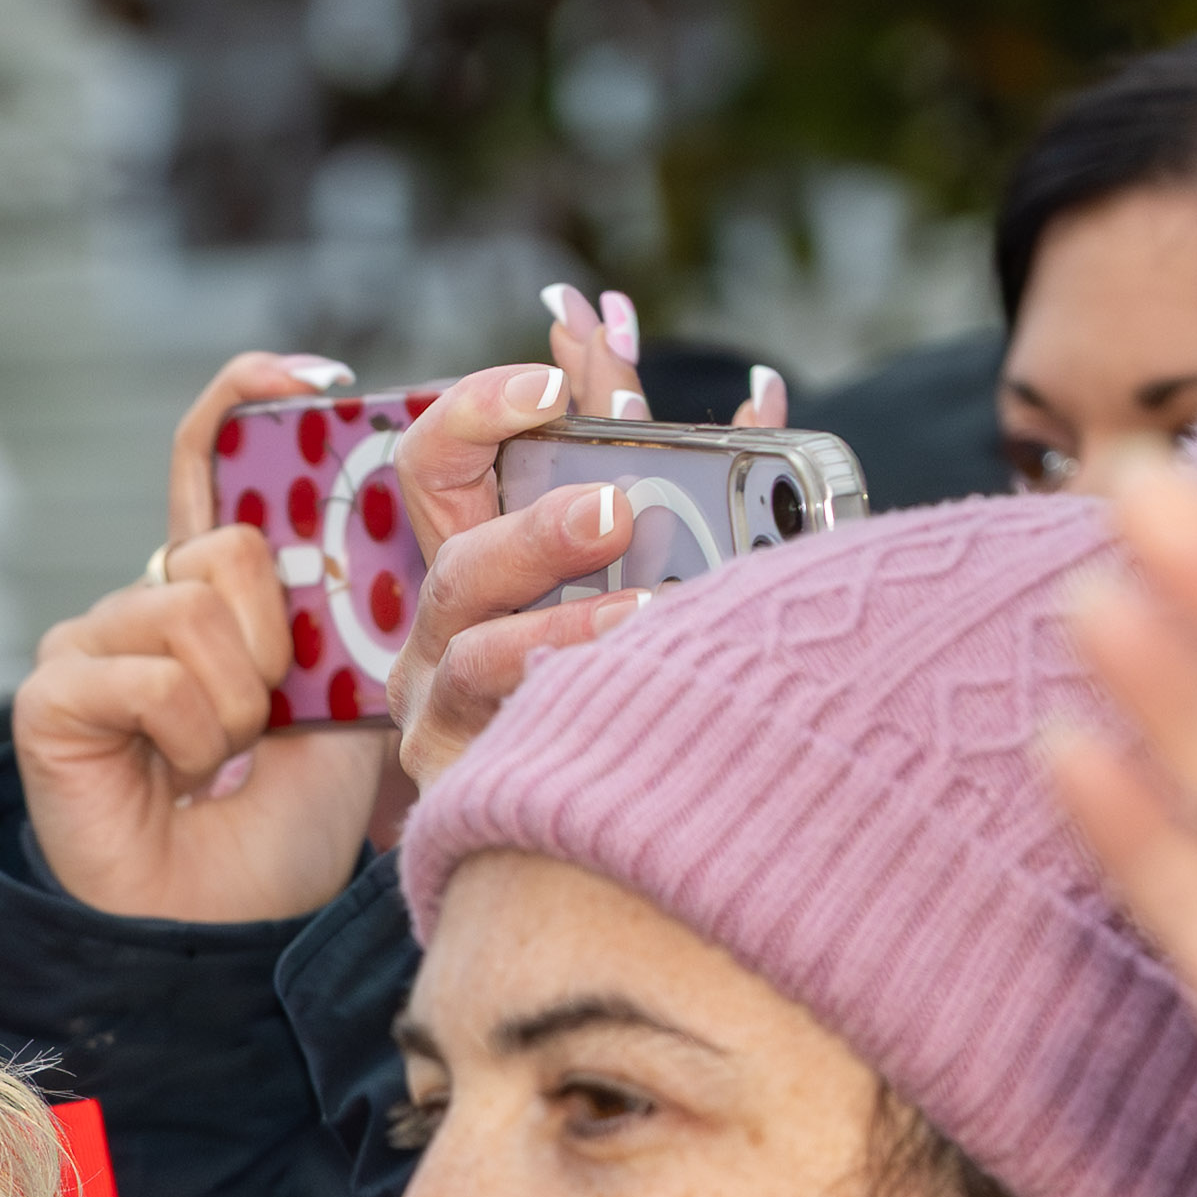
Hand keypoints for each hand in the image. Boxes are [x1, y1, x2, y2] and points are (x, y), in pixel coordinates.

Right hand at [18, 355, 383, 923]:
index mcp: (208, 586)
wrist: (229, 928)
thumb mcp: (346, 692)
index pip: (208, 454)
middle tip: (266, 719)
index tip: (322, 382)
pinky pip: (152, 675)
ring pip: (191, 609)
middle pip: (223, 543)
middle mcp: (140, 599)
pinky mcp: (51, 692)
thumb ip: (348, 603)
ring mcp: (86, 641)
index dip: (248, 397)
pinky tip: (177, 780)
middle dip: (274, 641)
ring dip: (237, 705)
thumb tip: (388, 496)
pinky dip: (190, 737)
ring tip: (222, 762)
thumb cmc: (286, 821)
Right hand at [376, 341, 650, 816]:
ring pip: (476, 656)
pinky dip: (571, 707)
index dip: (475, 410)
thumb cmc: (616, 665)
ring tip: (653, 612)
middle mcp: (442, 626)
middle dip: (536, 531)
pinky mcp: (462, 780)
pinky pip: (506, 740)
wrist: (586, 816)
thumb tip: (763, 392)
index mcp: (474, 555)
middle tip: (617, 511)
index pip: (433, 461)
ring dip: (567, 629)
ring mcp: (441, 706)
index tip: (553, 379)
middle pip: (456, 561)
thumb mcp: (640, 555)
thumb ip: (675, 478)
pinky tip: (633, 696)